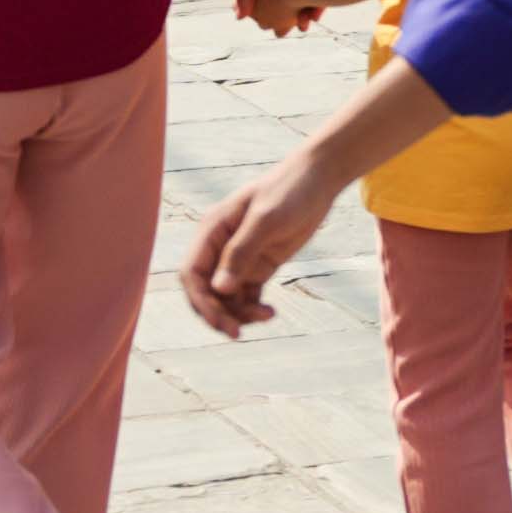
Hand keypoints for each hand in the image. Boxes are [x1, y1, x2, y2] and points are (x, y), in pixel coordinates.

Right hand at [177, 151, 338, 334]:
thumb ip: (241, 253)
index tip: (220, 322)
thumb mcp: (267, 220)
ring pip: (226, 298)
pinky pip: (246, 295)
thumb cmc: (290, 190)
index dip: (200, 302)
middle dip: (218, 314)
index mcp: (212, 230)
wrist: (319, 179)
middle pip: (206, 291)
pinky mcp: (259, 265)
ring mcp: (240, 257)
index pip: (192, 274)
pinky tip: (270, 312)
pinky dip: (252, 308)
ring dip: (239, 313)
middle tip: (238, 333)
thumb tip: (219, 289)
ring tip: (267, 315)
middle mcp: (221, 246)